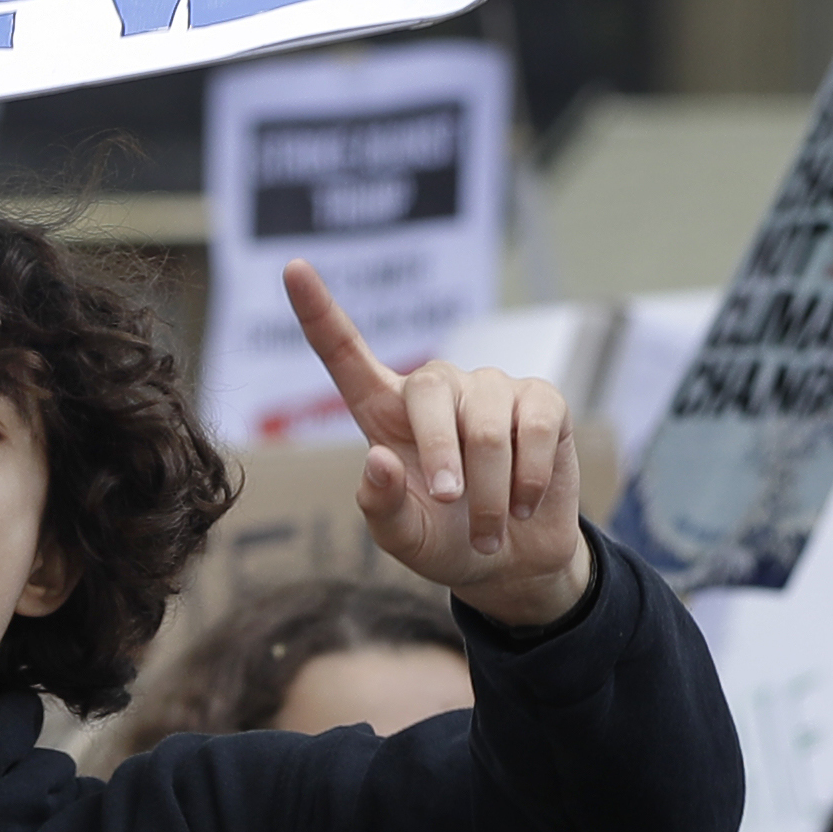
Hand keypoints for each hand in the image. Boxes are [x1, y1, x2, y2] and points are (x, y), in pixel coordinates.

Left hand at [286, 260, 591, 627]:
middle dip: (441, 454)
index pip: (345, 352)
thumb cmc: (445, 541)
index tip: (292, 269)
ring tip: (489, 529)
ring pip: (485, 424)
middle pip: (429, 389)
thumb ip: (382, 507)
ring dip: (489, 490)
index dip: (318, 310)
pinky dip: (528, 477)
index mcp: (384, 412)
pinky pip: (532, 426)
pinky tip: (523, 504)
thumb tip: (378, 458)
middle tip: (451, 503)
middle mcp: (435, 388)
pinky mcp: (540, 399)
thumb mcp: (403, 539)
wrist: (513, 562)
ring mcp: (489, 388)